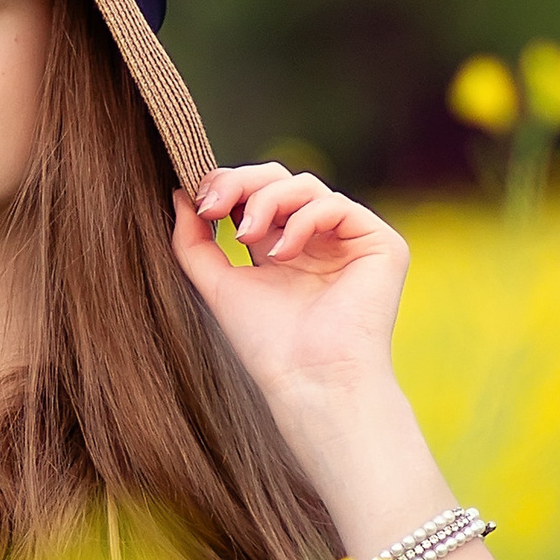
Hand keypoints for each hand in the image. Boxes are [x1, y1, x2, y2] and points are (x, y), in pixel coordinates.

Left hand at [170, 161, 410, 428]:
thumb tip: (178, 196)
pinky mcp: (381, 244)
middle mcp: (317, 239)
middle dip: (241, 183)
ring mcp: (349, 240)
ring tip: (246, 237)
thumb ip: (194, 243)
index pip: (256, 193)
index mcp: (281, 247)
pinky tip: (283, 254)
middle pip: (280, 178)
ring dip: (267, 202)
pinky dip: (302, 220)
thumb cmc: (266, 344)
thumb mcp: (217, 285)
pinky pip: (336, 205)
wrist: (310, 381)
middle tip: (214, 205)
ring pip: (305, 185)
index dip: (227, 185)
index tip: (199, 201)